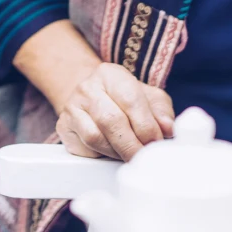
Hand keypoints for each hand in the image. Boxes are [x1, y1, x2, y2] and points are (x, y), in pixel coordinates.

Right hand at [55, 63, 175, 160]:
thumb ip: (161, 111)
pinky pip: (84, 148)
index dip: (146, 125)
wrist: (91, 99)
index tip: (157, 142)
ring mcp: (72, 108)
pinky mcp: (63, 128)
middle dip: (132, 145)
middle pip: (111, 120)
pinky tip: (113, 154)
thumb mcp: (148, 97)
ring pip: (95, 138)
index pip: (130, 99)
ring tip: (131, 155)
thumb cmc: (124, 98)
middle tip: (144, 157)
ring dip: (117, 152)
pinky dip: (102, 156)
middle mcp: (87, 87)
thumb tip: (168, 129)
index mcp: (110, 74)